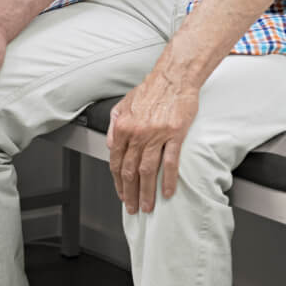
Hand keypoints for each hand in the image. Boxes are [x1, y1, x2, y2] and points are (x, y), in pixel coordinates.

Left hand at [105, 69, 199, 213]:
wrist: (173, 77)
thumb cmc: (151, 90)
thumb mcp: (124, 104)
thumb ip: (114, 126)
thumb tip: (110, 146)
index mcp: (123, 127)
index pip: (116, 161)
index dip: (118, 181)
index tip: (122, 194)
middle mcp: (137, 133)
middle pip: (130, 170)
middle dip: (130, 193)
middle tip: (133, 208)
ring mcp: (156, 135)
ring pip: (148, 171)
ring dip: (146, 192)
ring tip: (148, 206)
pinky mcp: (174, 134)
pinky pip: (170, 162)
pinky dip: (168, 180)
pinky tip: (168, 192)